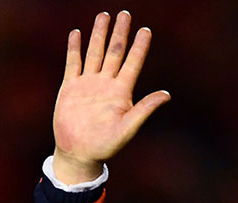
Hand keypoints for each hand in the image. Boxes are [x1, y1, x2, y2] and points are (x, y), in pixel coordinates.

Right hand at [52, 11, 170, 183]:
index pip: (133, 63)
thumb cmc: (105, 146)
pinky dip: (74, 48)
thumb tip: (167, 95)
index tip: (146, 30)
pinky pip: (73, 63)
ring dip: (99, 34)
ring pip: (95, 52)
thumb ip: (144, 110)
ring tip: (104, 15)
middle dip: (120, 33)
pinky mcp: (70, 88)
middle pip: (114, 52)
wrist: (78, 154)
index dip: (140, 47)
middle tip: (125, 13)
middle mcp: (105, 84)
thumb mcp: (128, 128)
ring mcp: (88, 84)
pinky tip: (77, 33)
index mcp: (121, 92)